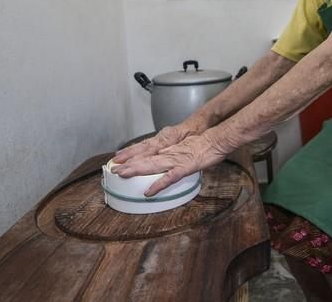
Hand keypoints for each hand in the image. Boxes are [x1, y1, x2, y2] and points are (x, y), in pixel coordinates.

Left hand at [110, 132, 229, 195]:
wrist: (218, 139)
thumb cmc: (207, 142)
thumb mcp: (188, 145)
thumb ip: (178, 151)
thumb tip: (170, 156)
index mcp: (170, 146)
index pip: (147, 150)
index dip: (133, 155)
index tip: (120, 159)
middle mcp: (169, 151)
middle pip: (145, 158)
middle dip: (128, 164)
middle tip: (113, 169)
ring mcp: (176, 159)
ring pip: (152, 165)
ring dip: (136, 170)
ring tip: (122, 174)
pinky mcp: (185, 167)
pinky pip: (169, 178)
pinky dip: (158, 185)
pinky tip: (149, 192)